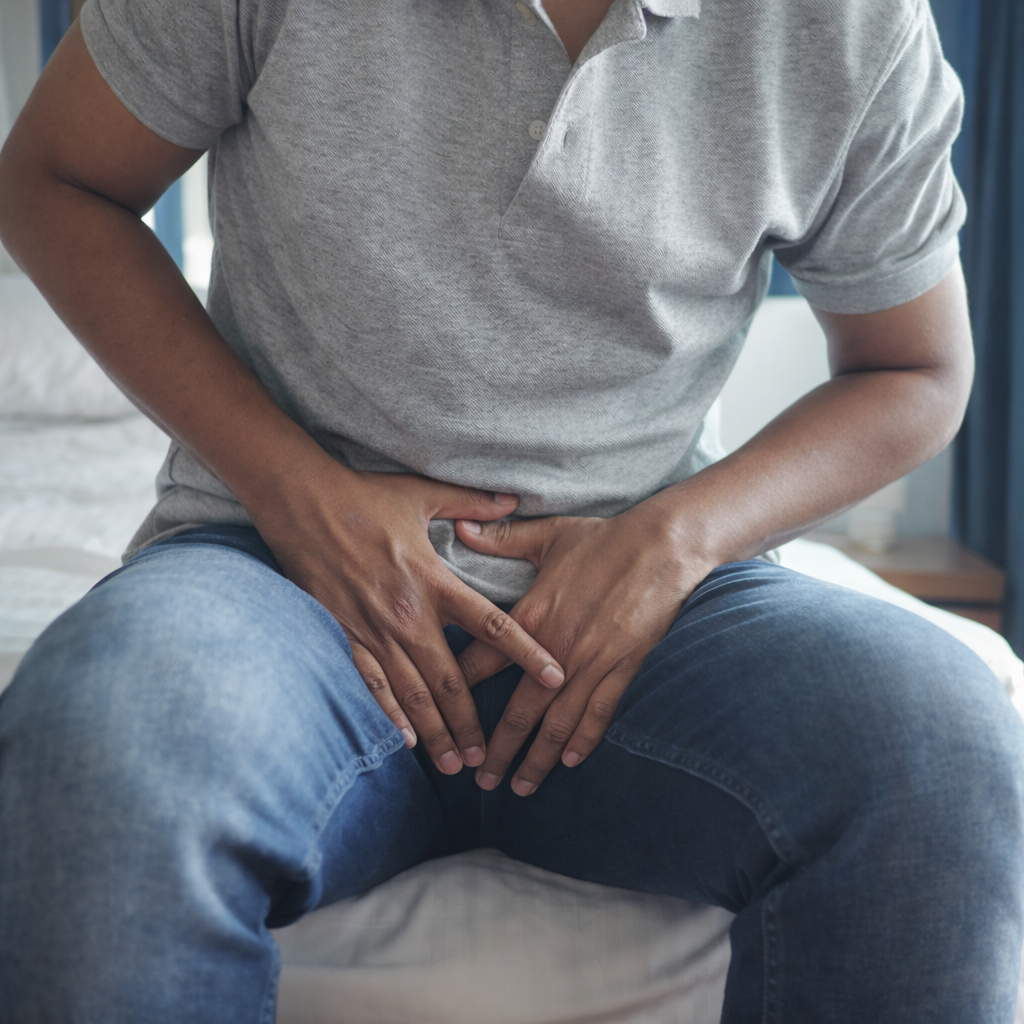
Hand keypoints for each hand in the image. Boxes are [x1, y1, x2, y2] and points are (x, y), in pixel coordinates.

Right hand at [253, 464, 564, 774]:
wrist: (301, 503)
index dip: (526, 653)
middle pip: (450, 679)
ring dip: (435, 732)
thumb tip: (513, 496)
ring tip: (454, 764)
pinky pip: (370, 685)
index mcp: (434, 581)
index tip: (554, 678)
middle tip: (487, 755)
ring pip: (411, 693)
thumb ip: (472, 502)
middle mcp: (408, 614)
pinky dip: (389, 715)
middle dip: (470, 722)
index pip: (492, 625)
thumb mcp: (423, 495)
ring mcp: (374, 629)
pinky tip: (405, 742)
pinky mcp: (344, 635)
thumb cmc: (364, 496)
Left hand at [453, 500, 715, 793]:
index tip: (438, 718)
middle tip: (478, 780)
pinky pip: (599, 714)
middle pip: (517, 711)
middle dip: (496, 750)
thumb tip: (461, 528)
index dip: (455, 693)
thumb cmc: (604, 538)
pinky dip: (583, 741)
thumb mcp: (548, 534)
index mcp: (530, 617)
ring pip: (556, 723)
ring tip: (519, 787)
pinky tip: (569, 763)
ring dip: (536, 759)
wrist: (663, 545)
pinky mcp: (623, 668)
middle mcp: (556, 650)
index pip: (481, 663)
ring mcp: (591, 663)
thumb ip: (500, 539)